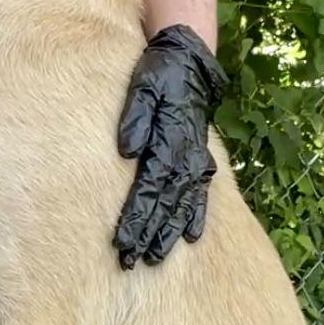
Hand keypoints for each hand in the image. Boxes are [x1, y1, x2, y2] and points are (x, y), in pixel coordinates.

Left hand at [113, 24, 226, 268]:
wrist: (189, 62)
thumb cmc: (159, 74)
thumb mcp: (144, 87)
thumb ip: (135, 118)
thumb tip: (126, 151)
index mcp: (169, 139)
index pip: (149, 187)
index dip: (136, 217)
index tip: (122, 242)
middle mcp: (186, 156)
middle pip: (165, 203)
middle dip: (149, 234)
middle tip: (131, 262)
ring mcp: (196, 159)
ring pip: (183, 204)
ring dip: (169, 232)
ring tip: (155, 257)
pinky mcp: (200, 159)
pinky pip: (200, 193)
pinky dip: (195, 216)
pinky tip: (190, 236)